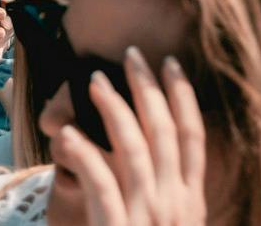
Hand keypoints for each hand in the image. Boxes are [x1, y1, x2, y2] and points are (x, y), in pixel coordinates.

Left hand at [51, 46, 206, 225]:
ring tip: (95, 80)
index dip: (183, 95)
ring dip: (114, 108)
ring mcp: (147, 214)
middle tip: (131, 53)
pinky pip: (100, 183)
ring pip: (133, 148)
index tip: (171, 63)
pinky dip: (85, 155)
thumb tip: (155, 157)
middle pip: (162, 131)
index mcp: (192, 201)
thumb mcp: (176, 224)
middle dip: (147, 86)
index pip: (192, 136)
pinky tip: (68, 134)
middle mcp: (174, 202)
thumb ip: (171, 194)